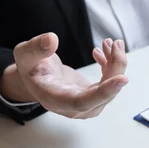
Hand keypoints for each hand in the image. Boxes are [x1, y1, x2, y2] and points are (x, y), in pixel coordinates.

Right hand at [0, 32, 127, 118]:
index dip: (104, 91)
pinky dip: (111, 66)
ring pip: (110, 90)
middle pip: (102, 95)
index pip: (82, 101)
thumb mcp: (24, 54)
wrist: (37, 78)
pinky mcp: (93, 98)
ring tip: (109, 43)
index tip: (123, 78)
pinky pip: (109, 85)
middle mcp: (72, 107)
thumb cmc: (30, 67)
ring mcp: (85, 105)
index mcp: (54, 99)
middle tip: (116, 44)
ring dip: (115, 64)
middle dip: (115, 68)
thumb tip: (51, 39)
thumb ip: (35, 48)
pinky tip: (102, 51)